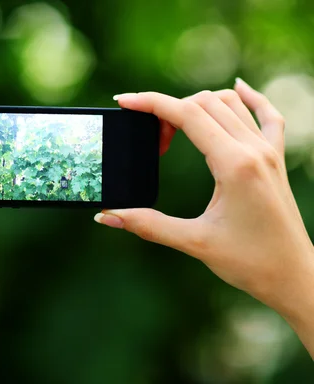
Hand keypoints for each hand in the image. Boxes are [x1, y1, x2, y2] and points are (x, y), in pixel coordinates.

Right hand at [96, 79, 313, 320]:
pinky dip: (250, 97)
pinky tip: (238, 89)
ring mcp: (269, 151)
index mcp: (235, 165)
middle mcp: (254, 150)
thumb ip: (147, 225)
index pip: (188, 115)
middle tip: (153, 144)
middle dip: (169, 112)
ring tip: (176, 133)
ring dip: (197, 106)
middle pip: (204, 104)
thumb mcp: (193, 242)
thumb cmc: (249, 262)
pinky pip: (267, 114)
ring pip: (229, 103)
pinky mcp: (277, 158)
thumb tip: (107, 215)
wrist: (293, 276)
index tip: (125, 101)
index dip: (152, 104)